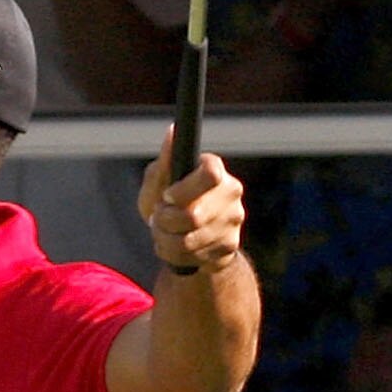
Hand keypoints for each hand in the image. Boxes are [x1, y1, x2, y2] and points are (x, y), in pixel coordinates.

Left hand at [138, 130, 245, 270]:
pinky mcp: (230, 247)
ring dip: (166, 241)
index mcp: (216, 170)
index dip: (183, 190)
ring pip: (190, 242)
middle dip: (165, 221)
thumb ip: (163, 162)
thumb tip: (172, 132)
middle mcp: (231, 194)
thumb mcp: (159, 181)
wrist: (185, 236)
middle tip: (157, 218)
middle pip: (194, 216)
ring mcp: (233, 222)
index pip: (210, 174)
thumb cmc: (168, 201)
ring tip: (162, 234)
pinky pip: (195, 258)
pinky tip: (175, 248)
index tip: (167, 196)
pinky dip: (175, 256)